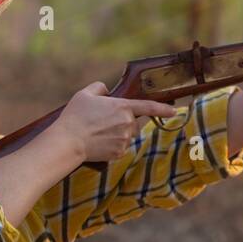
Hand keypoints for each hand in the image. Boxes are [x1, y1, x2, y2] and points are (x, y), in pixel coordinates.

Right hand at [51, 81, 178, 161]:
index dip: (163, 108)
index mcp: (123, 107)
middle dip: (122, 122)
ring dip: (117, 134)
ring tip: (98, 133)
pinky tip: (99, 143)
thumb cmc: (76, 116)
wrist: (68, 141)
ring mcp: (125, 140)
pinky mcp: (119, 153)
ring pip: (127, 136)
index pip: (148, 107)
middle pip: (132, 123)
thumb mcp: (85, 94)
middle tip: (102, 122)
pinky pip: (120, 148)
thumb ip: (99, 88)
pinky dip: (112, 146)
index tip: (174, 111)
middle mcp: (128, 124)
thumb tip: (107, 91)